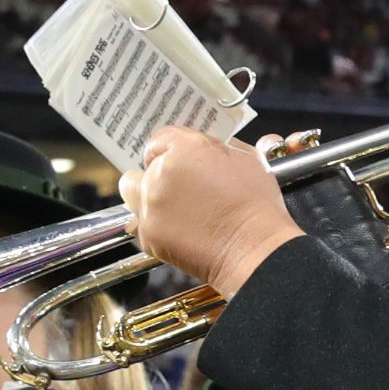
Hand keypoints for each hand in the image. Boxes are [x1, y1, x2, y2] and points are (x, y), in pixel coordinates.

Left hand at [130, 128, 306, 295]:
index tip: (172, 161)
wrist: (253, 250)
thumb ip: (215, 149)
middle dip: (155, 177)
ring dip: (147, 200)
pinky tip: (179, 232)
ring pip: (133, 195)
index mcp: (187, 148)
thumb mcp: (247, 160)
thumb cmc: (256, 208)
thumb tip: (203, 151)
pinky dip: (155, 228)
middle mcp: (162, 172)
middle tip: (178, 190)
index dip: (166, 151)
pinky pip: (139, 225)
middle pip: (141, 168)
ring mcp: (151, 203)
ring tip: (174, 212)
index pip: (158, 139)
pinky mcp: (148, 232)